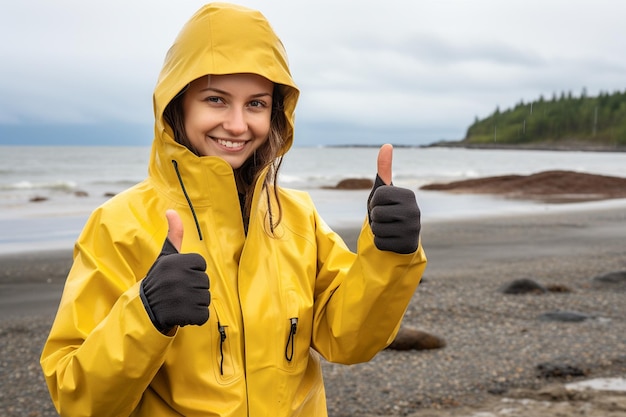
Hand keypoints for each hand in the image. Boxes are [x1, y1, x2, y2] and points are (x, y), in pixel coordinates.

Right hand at [140, 210, 210, 333]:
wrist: (144, 310)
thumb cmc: (159, 281)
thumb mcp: (165, 257)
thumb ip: (174, 235)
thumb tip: (171, 210)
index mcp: (175, 262)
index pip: (201, 264)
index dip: (192, 272)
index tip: (178, 277)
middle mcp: (178, 277)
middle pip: (205, 282)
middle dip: (194, 289)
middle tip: (177, 292)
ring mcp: (182, 296)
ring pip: (206, 299)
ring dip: (195, 304)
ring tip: (179, 302)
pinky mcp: (185, 314)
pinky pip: (204, 315)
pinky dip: (195, 318)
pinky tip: (181, 314)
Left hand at [367, 144, 420, 253]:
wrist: (402, 236)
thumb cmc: (391, 210)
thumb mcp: (386, 191)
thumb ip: (384, 170)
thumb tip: (386, 145)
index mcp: (409, 195)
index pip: (377, 196)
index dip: (374, 202)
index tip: (383, 205)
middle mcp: (414, 212)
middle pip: (376, 213)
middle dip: (376, 217)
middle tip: (386, 218)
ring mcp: (412, 230)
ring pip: (376, 229)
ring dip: (377, 230)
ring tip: (389, 228)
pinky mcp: (406, 246)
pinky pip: (380, 243)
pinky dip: (381, 242)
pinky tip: (391, 239)